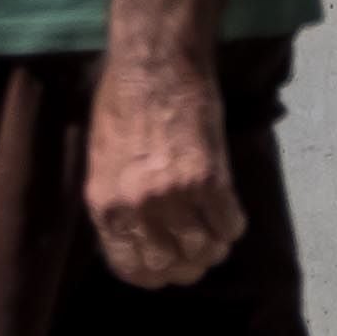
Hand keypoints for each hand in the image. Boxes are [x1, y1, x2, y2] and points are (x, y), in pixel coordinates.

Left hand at [82, 52, 243, 288]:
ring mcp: (174, 194)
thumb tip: (135, 233)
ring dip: (214, 247)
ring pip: (202, 248)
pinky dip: (233, 224)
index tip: (167, 268)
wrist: (156, 61)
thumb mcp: (102, 157)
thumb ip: (116, 199)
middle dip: (186, 265)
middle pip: (167, 265)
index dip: (152, 274)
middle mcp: (137, 206)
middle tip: (199, 254)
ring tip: (218, 236)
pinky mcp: (209, 177)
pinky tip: (231, 214)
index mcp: (105, 204)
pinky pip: (228, 222)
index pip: (128, 266)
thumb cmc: (123, 99)